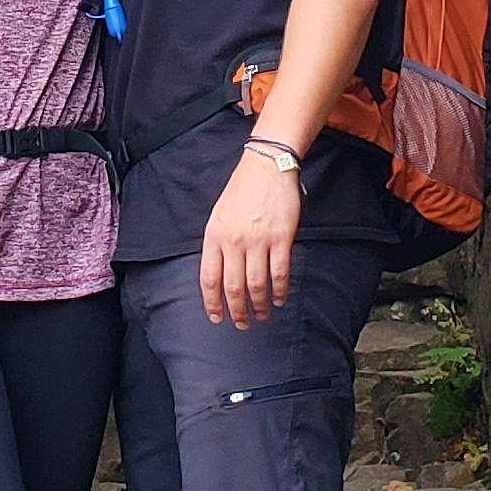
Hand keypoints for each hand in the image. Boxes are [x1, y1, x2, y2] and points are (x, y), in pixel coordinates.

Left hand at [199, 148, 301, 329]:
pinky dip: (280, 291)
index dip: (212, 303)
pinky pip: (279, 273)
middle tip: (242, 324)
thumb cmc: (242, 190)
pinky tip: (280, 299)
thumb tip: (218, 273)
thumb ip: (217, 243)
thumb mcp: (218, 215)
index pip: (209, 278)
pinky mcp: (281, 239)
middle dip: (237, 311)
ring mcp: (258, 241)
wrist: (266, 167)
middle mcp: (234, 241)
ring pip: (256, 285)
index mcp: (214, 236)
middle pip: (232, 287)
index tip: (217, 317)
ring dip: (259, 305)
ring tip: (262, 314)